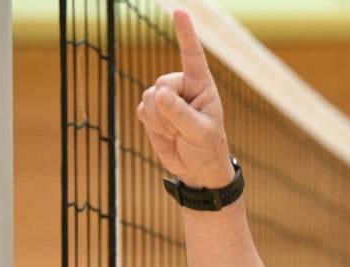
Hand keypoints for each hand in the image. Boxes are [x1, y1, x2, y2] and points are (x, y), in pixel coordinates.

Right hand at [136, 10, 233, 188]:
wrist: (197, 168)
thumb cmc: (207, 147)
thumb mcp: (200, 132)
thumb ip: (180, 113)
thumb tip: (159, 93)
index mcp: (201, 85)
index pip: (192, 56)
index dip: (185, 34)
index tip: (180, 12)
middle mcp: (182, 86)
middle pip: (161, 83)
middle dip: (168, 109)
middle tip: (182, 128)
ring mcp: (165, 97)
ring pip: (149, 97)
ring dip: (160, 120)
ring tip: (177, 132)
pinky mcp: (152, 110)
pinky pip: (142, 110)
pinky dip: (152, 125)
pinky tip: (166, 134)